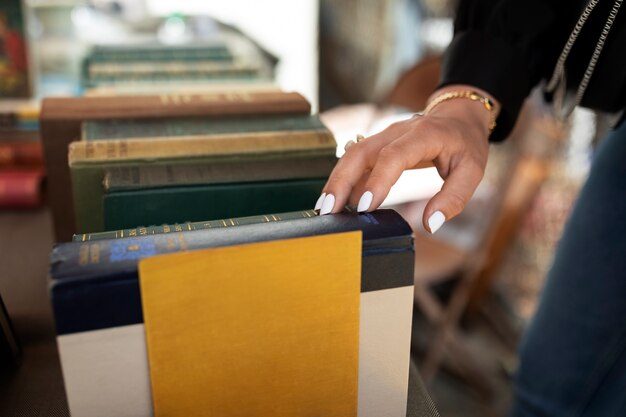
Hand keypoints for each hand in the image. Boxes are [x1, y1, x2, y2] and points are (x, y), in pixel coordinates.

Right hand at [315, 86, 497, 232]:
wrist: (456, 117)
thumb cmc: (465, 145)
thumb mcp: (472, 171)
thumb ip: (453, 198)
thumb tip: (430, 224)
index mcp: (423, 135)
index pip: (393, 156)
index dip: (377, 180)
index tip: (364, 207)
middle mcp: (397, 132)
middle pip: (361, 152)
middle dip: (341, 181)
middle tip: (328, 211)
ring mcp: (383, 136)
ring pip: (351, 155)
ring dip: (336, 182)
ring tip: (324, 210)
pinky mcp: (376, 146)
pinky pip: (355, 162)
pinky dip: (343, 181)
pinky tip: (335, 203)